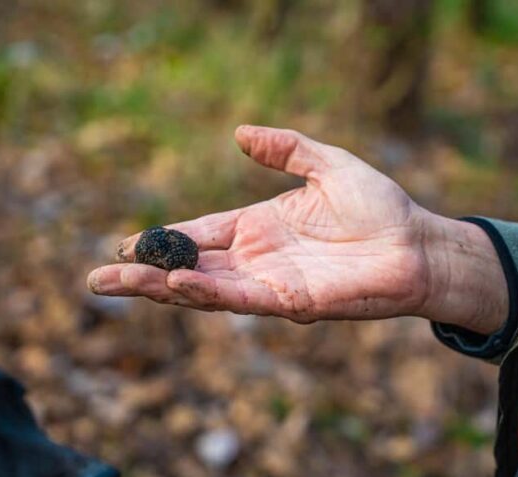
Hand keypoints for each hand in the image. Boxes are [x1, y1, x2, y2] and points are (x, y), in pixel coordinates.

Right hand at [87, 126, 507, 331]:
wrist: (419, 243)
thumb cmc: (380, 207)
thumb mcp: (327, 163)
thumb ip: (286, 148)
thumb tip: (239, 132)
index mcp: (260, 228)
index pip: (199, 233)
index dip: (162, 239)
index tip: (124, 242)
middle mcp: (258, 259)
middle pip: (188, 267)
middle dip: (143, 273)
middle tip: (97, 279)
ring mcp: (272, 283)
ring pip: (204, 288)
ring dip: (160, 286)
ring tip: (117, 281)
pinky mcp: (292, 302)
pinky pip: (241, 298)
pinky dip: (206, 292)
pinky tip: (173, 281)